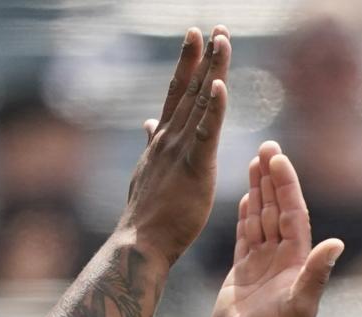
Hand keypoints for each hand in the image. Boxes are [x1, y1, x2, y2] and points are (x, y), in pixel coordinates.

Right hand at [118, 26, 230, 266]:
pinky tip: (220, 84)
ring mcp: (179, 152)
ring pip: (199, 103)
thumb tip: (147, 123)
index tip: (196, 37)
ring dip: (212, 69)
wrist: (139, 245)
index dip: (188, 65)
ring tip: (222, 39)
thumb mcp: (145, 174)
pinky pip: (206, 134)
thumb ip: (150, 146)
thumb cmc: (146, 219)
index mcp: (162, 142)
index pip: (177, 96)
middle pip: (189, 90)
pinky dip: (214, 108)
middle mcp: (169, 139)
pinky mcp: (194, 169)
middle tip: (213, 27)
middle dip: (202, 56)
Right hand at [211, 141, 344, 316]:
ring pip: (261, 218)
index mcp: (297, 261)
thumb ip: (316, 274)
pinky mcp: (242, 273)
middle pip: (278, 209)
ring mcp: (262, 265)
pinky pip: (245, 237)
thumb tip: (337, 243)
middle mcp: (282, 259)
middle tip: (266, 146)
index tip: (277, 158)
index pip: (293, 214)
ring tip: (254, 161)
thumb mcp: (299, 306)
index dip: (286, 185)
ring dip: (258, 191)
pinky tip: (245, 197)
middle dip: (272, 178)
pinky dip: (246, 216)